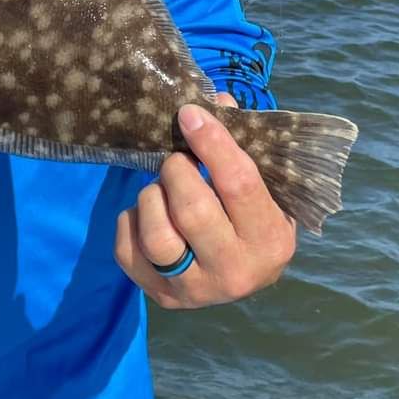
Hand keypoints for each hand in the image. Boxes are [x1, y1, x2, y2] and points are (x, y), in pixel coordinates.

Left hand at [114, 94, 296, 308]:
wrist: (240, 271)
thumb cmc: (251, 214)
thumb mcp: (261, 183)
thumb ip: (239, 142)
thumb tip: (212, 101)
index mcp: (271, 241)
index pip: (239, 184)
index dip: (211, 143)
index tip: (189, 114)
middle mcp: (237, 274)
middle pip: (192, 211)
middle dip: (177, 171)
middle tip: (178, 160)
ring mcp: (196, 291)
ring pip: (157, 235)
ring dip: (152, 196)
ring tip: (163, 188)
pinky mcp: (160, 296)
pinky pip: (127, 249)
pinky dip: (132, 219)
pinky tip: (151, 213)